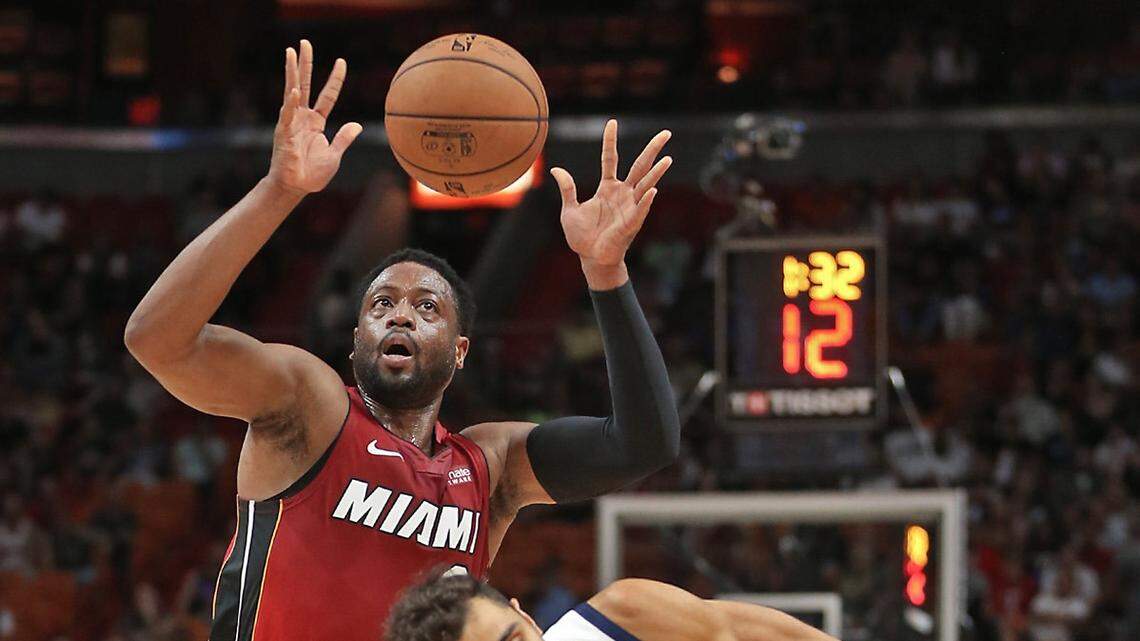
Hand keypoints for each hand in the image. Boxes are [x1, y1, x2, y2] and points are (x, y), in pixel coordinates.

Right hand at [267, 40, 362, 195]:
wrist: (296, 188)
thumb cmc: (313, 174)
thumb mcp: (335, 154)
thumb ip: (344, 138)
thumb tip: (357, 125)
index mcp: (316, 122)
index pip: (327, 95)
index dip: (334, 79)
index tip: (341, 61)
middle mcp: (303, 117)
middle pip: (306, 84)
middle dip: (305, 64)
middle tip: (304, 43)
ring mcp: (292, 122)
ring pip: (292, 91)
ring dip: (292, 72)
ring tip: (291, 51)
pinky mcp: (284, 133)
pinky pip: (288, 116)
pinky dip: (292, 104)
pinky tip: (294, 90)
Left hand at [551, 120, 671, 284]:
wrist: (590, 259)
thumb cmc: (582, 237)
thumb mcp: (570, 210)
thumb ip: (567, 189)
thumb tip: (557, 169)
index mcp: (607, 188)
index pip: (611, 158)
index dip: (610, 141)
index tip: (612, 122)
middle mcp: (622, 193)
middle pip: (639, 166)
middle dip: (652, 149)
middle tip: (666, 133)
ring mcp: (629, 206)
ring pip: (646, 184)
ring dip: (656, 172)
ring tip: (668, 158)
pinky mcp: (631, 222)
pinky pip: (640, 209)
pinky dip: (646, 200)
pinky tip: (653, 190)